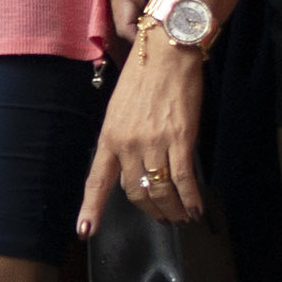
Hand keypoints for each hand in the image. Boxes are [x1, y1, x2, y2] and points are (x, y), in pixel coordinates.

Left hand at [77, 30, 206, 233]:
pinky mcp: (181, 138)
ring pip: (160, 190)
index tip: (85, 231)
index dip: (91, 208)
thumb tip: (134, 163)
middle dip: (150, 211)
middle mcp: (128, 144)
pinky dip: (190, 200)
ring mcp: (154, 142)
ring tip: (180, 218)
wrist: (167, 50)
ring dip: (171, 210)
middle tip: (162, 218)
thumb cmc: (144, 75)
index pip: (97, 180)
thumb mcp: (121, 108)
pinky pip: (183, 180)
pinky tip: (196, 209)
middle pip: (135, 192)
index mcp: (109, 136)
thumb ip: (123, 137)